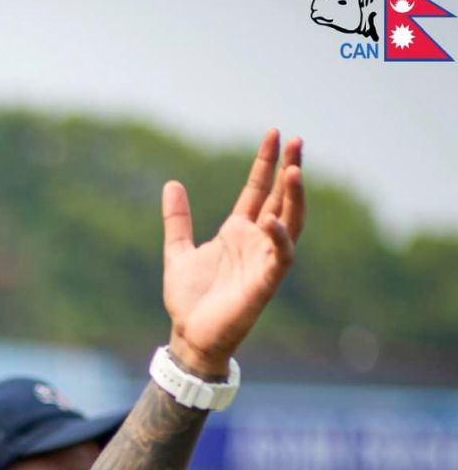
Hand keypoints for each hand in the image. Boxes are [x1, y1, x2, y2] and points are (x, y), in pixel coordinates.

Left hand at [162, 129, 305, 376]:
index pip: (258, 190)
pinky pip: (280, 256)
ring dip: (294, 197)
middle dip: (289, 170)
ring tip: (294, 170)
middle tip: (297, 141)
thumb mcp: (177, 251)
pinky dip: (280, 238)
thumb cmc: (189, 299)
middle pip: (280, 198)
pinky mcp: (265, 283)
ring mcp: (263, 260)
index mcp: (237, 231)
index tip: (274, 134)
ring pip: (289, 222)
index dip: (265, 163)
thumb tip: (171, 183)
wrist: (189, 335)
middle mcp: (256, 241)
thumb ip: (177, 219)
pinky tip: (272, 220)